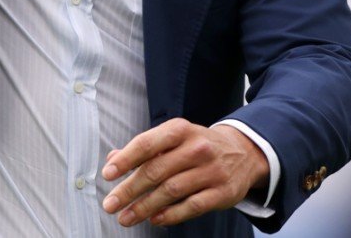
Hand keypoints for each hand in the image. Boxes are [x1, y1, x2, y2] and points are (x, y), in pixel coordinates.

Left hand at [101, 120, 267, 227]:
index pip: (147, 143)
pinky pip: (192, 206)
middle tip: (110, 204)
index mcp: (180, 130)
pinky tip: (154, 219)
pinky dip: (171, 215)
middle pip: (156, 170)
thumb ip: (143, 149)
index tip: (107, 174)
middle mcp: (196, 148)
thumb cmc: (197, 146)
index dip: (125, 159)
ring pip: (171, 191)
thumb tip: (112, 160)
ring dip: (144, 207)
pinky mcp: (222, 192)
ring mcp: (211, 170)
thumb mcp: (173, 138)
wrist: (243, 153)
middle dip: (129, 190)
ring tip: (125, 217)